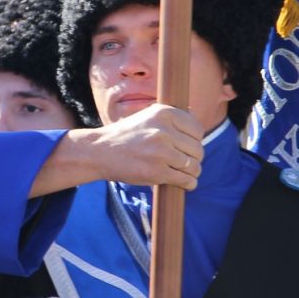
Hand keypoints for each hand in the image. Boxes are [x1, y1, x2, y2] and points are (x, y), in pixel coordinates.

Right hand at [32, 104, 203, 196]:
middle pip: (197, 149)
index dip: (196, 140)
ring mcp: (161, 152)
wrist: (100, 151)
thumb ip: (171, 120)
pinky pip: (185, 180)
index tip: (188, 146)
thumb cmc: (126, 136)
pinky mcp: (157, 172)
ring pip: (193, 165)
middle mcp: (164, 131)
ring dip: (192, 172)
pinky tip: (185, 183)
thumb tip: (198, 130)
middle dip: (194, 158)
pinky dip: (189, 184)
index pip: (197, 129)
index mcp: (164, 113)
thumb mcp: (148, 117)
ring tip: (184, 173)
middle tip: (184, 162)